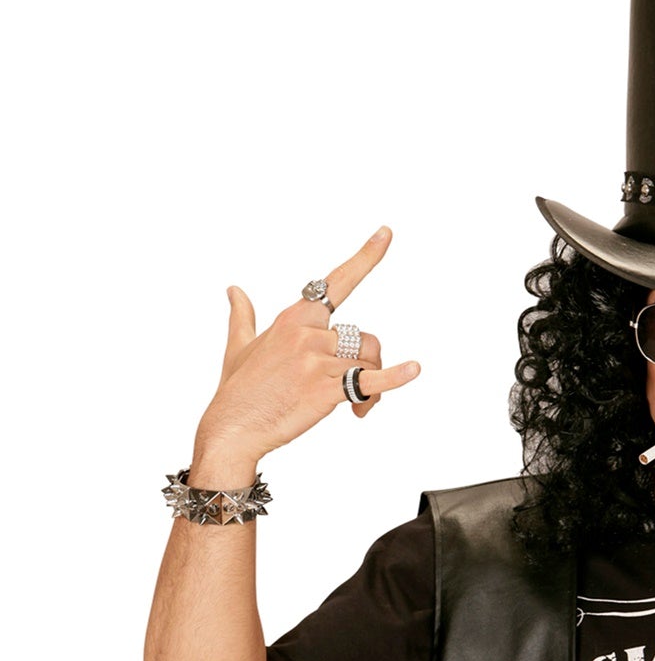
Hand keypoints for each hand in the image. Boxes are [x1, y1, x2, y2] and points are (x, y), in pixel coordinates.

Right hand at [192, 225, 421, 468]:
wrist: (233, 427)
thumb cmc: (238, 390)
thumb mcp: (238, 346)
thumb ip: (242, 316)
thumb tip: (234, 290)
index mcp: (293, 317)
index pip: (335, 282)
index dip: (365, 258)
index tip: (387, 233)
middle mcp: (307, 332)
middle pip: (365, 338)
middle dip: (366, 365)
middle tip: (354, 392)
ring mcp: (317, 359)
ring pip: (369, 360)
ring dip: (371, 384)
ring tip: (354, 407)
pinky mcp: (326, 388)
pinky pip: (370, 379)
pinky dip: (395, 377)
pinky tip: (414, 370)